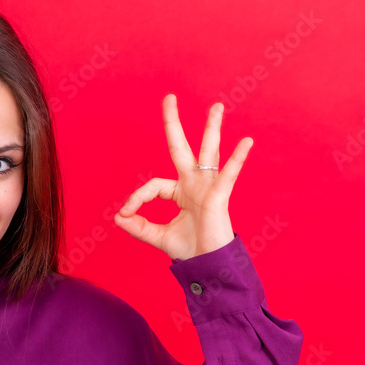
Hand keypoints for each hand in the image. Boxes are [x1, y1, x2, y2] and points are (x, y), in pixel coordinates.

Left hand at [113, 94, 252, 259]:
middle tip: (169, 98)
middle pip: (182, 148)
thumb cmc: (189, 249)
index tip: (126, 213)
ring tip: (216, 107)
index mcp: (179, 191)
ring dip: (212, 128)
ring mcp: (208, 187)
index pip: (152, 186)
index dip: (136, 198)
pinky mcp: (220, 196)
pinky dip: (237, 159)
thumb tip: (117, 217)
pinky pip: (229, 175)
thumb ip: (138, 226)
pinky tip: (246, 141)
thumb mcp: (157, 236)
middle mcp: (194, 183)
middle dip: (174, 123)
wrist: (208, 266)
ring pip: (209, 152)